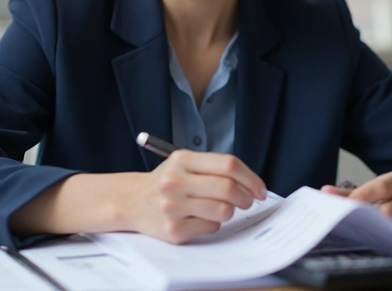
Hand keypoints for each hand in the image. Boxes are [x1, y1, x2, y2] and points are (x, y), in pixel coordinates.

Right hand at [127, 150, 266, 243]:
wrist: (132, 201)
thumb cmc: (166, 182)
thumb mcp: (184, 164)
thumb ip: (214, 168)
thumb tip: (252, 185)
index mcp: (182, 160)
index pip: (228, 165)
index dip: (251, 178)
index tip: (259, 189)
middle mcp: (174, 181)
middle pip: (228, 188)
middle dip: (246, 197)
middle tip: (247, 201)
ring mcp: (172, 207)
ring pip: (223, 210)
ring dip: (229, 211)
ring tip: (220, 208)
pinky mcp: (173, 230)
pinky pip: (211, 227)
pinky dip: (213, 223)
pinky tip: (200, 218)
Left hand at [321, 169, 391, 243]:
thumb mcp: (375, 189)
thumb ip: (350, 192)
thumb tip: (326, 192)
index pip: (383, 186)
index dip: (364, 196)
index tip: (349, 206)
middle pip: (391, 210)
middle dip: (372, 220)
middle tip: (356, 227)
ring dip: (383, 234)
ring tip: (369, 235)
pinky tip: (386, 242)